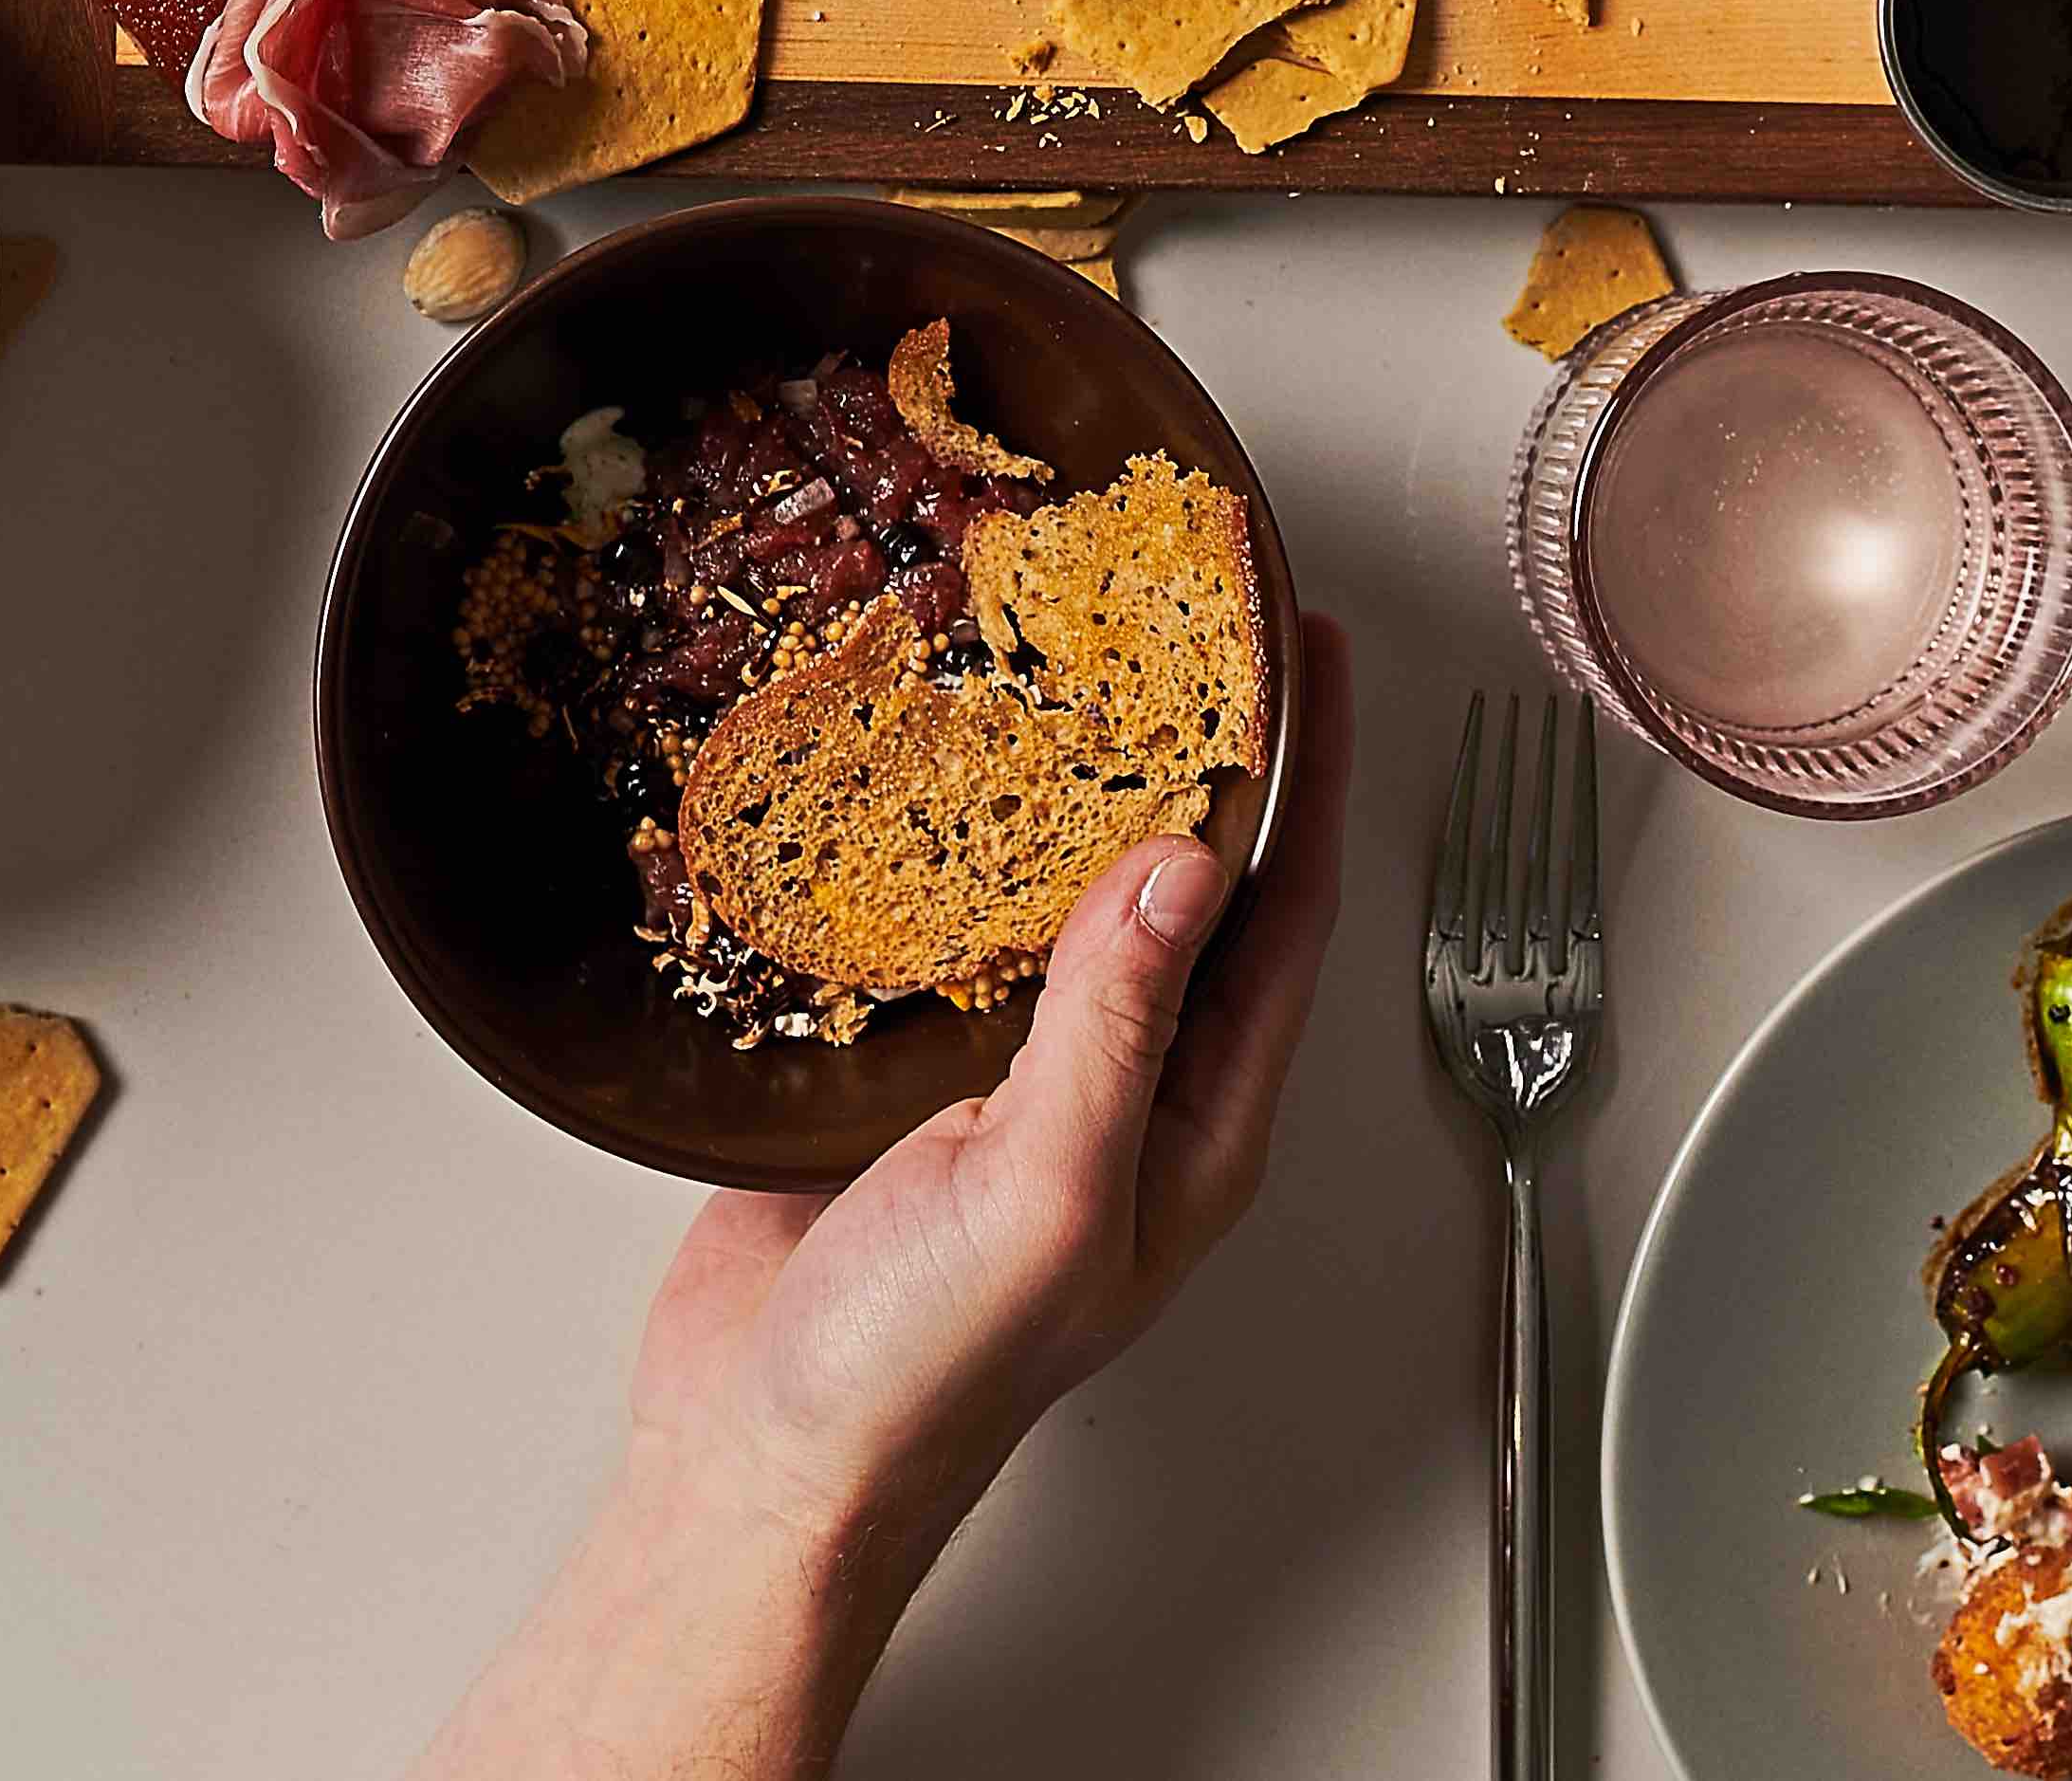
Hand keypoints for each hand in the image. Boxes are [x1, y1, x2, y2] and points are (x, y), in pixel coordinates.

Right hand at [627, 614, 1351, 1552]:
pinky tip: (917, 776)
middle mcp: (1119, 1094)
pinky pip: (951, 930)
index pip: (1284, 916)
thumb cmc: (920, 1376)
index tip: (1312, 646)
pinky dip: (948, 843)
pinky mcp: (905, 1072)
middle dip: (1201, 752)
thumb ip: (1114, 1029)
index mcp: (1193, 1129)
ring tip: (1062, 657)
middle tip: (1189, 617)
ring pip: (1068, 896)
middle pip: (1189, 888)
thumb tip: (1187, 864)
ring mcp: (1011, 1082)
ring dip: (1070, 783)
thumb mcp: (1042, 1196)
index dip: (1310, 776)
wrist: (759, 1455)